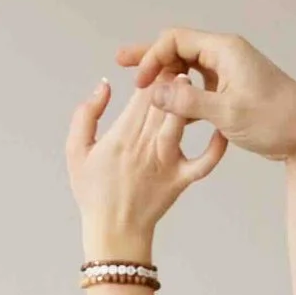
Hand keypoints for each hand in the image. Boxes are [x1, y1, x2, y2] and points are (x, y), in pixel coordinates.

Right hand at [67, 77, 226, 260]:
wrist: (115, 234)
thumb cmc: (92, 193)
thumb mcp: (76, 151)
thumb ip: (86, 115)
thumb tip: (105, 86)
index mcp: (122, 135)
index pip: (142, 93)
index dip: (152, 72)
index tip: (157, 61)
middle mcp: (146, 145)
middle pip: (163, 101)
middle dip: (172, 77)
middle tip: (180, 59)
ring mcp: (167, 162)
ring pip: (181, 122)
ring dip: (188, 99)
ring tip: (191, 80)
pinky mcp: (182, 180)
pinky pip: (204, 162)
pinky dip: (215, 146)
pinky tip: (219, 130)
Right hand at [116, 27, 295, 164]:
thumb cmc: (276, 121)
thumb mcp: (228, 114)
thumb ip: (188, 102)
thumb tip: (154, 91)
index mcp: (225, 50)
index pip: (176, 40)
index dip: (153, 57)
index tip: (140, 82)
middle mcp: (227, 55)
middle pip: (180, 48)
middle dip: (152, 58)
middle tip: (121, 63)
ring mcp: (231, 72)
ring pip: (189, 68)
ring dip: (167, 77)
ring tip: (141, 88)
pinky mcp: (234, 90)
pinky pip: (201, 85)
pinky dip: (184, 94)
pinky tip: (170, 110)